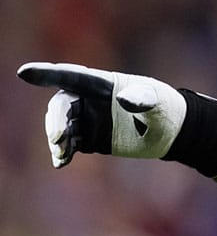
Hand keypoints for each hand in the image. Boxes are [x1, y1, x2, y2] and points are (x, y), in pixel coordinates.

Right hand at [17, 62, 188, 167]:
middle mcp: (90, 99)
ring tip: (62, 152)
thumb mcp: (157, 103)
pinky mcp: (91, 138)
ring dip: (57, 138)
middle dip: (55, 120)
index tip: (24, 72)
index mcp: (102, 83)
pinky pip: (70, 144)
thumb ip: (142, 98)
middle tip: (58, 138)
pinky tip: (61, 163)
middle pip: (61, 105)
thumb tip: (122, 99)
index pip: (70, 75)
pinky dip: (63, 152)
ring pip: (61, 125)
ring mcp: (89, 119)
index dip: (47, 73)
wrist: (172, 132)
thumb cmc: (166, 109)